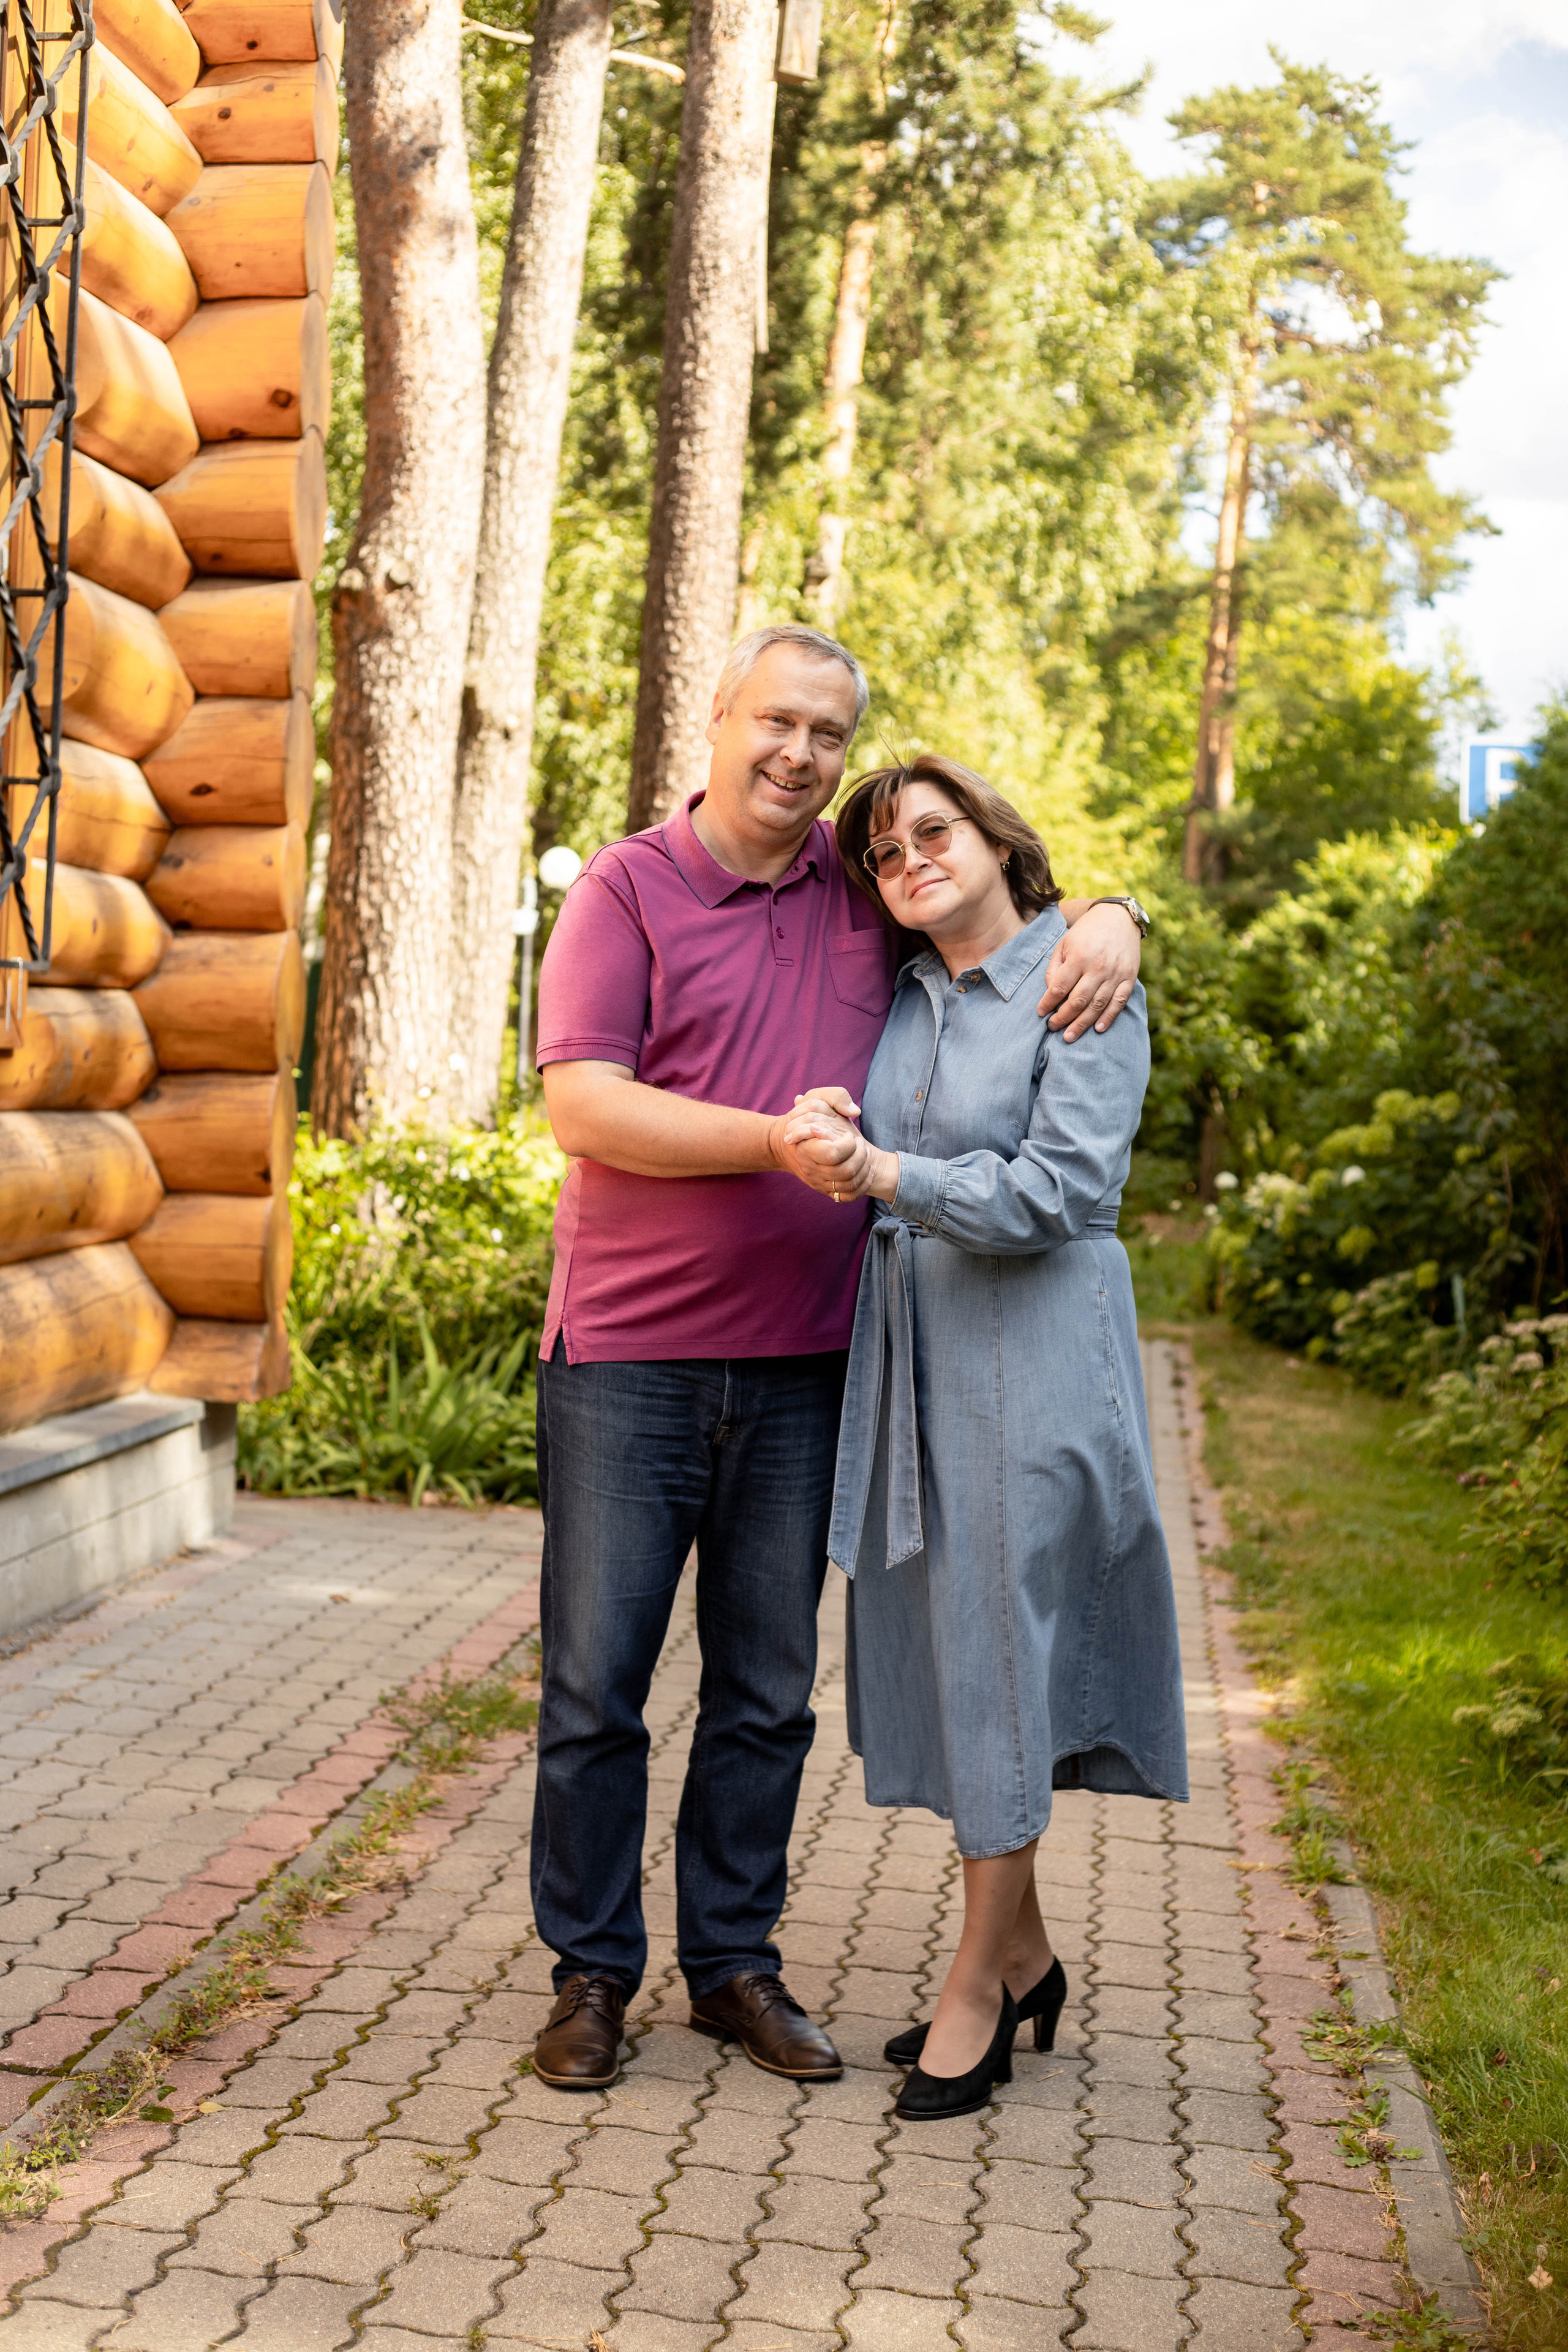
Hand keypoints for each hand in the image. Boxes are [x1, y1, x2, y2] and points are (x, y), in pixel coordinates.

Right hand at [779, 1108, 897, 1203]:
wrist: (783, 1144)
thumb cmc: (804, 1118)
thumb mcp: (816, 1099)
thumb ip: (836, 1097)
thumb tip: (854, 1111)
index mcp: (807, 1148)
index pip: (833, 1153)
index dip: (848, 1144)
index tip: (849, 1135)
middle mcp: (811, 1169)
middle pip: (845, 1171)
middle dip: (860, 1156)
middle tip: (860, 1144)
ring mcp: (818, 1181)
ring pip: (849, 1184)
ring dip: (864, 1169)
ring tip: (865, 1154)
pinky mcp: (825, 1190)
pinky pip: (848, 1196)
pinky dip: (862, 1185)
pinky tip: (867, 1171)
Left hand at [1038, 901, 1140, 1038]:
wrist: (1118, 918)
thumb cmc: (1086, 933)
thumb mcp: (1064, 944)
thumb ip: (1054, 968)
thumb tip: (1051, 992)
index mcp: (1079, 957)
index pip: (1059, 987)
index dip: (1048, 1003)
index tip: (1040, 1013)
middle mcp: (1097, 967)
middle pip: (1077, 1001)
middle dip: (1062, 1018)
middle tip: (1052, 1027)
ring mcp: (1115, 974)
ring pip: (1097, 1006)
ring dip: (1082, 1024)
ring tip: (1069, 1036)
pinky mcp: (1129, 978)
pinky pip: (1118, 1002)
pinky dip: (1108, 1017)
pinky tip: (1097, 1029)